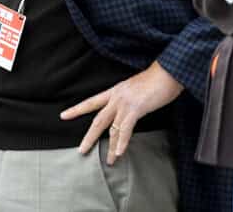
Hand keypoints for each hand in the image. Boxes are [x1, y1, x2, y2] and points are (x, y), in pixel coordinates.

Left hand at [60, 61, 182, 164]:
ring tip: (109, 161)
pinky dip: (122, 142)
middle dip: (89, 137)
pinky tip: (119, 153)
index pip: (92, 101)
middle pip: (98, 119)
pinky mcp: (135, 108)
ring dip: (110, 147)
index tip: (64, 115)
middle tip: (81, 150)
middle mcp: (117, 97)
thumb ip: (129, 100)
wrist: (168, 71)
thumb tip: (127, 112)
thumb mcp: (136, 89)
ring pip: (112, 128)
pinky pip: (125, 129)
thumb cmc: (157, 80)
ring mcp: (125, 102)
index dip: (77, 109)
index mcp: (115, 91)